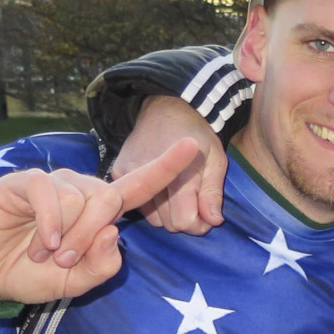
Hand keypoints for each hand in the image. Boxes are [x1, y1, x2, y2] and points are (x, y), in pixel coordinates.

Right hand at [0, 139, 200, 306]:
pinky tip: (42, 241)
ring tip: (44, 252)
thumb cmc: (33, 274)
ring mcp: (51, 185)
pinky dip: (50, 223)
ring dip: (66, 235)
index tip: (193, 146)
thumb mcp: (77, 282)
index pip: (139, 187)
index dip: (166, 168)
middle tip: (66, 260)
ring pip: (81, 198)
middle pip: (109, 199)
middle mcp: (79, 192)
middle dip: (92, 236)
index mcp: (98, 213)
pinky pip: (49, 193)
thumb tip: (114, 231)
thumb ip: (103, 266)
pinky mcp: (22, 183)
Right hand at [112, 95, 227, 234]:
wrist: (167, 108)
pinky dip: (150, 205)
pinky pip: (136, 205)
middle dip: (184, 219)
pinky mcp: (117, 173)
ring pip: (151, 218)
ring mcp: (129, 174)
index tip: (205, 214)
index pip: (184, 222)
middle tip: (193, 202)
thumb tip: (213, 221)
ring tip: (176, 195)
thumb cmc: (197, 136)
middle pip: (167, 224)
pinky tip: (160, 191)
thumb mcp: (216, 160)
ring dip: (166, 214)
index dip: (199, 224)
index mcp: (177, 174)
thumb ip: (213, 193)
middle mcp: (148, 176)